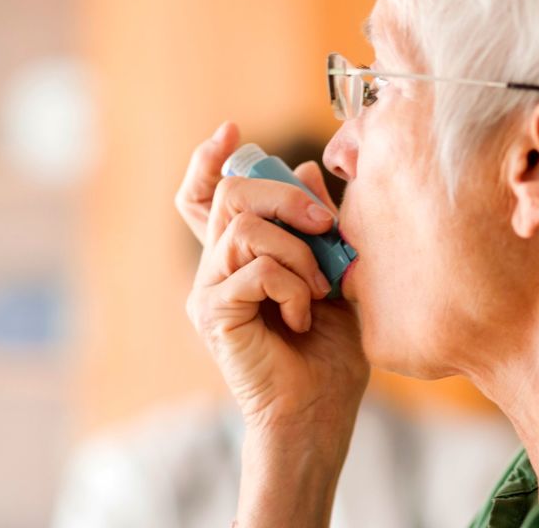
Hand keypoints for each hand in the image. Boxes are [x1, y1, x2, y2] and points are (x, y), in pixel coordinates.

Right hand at [174, 121, 368, 428]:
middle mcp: (215, 268)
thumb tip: (307, 166)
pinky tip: (303, 315)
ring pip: (243, 229)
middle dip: (286, 197)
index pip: (205, 195)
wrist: (320, 409)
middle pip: (230, 196)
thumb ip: (316, 224)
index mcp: (239, 256)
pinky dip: (291, 286)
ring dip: (296, 251)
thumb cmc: (329, 349)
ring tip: (318, 288)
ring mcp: (209, 291)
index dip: (209, 158)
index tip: (230, 129)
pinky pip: (253, 270)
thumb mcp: (333, 271)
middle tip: (327, 227)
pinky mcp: (214, 315)